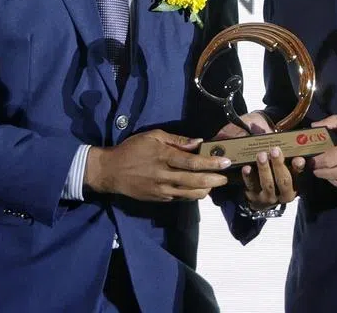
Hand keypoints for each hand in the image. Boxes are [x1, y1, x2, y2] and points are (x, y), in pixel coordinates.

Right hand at [84, 130, 230, 201]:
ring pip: (190, 193)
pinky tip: (199, 189)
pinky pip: (180, 198)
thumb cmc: (132, 149)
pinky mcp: (159, 199)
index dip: (211, 164)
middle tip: (226, 178)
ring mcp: (162, 190)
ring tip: (214, 184)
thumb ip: (176, 140)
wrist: (111, 171)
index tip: (226, 162)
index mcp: (163, 156)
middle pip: (195, 180)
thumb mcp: (152, 136)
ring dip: (205, 189)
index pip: (192, 162)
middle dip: (214, 180)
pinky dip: (192, 194)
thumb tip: (197, 142)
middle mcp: (164, 175)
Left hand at [213, 113, 304, 208]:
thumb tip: (289, 142)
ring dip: (264, 169)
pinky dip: (248, 176)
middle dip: (279, 165)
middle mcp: (283, 193)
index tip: (298, 158)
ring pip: (267, 183)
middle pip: (283, 181)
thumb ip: (288, 157)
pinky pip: (251, 186)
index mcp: (294, 185)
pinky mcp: (253, 196)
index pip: (298, 175)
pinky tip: (246, 167)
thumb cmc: (275, 175)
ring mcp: (268, 197)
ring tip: (261, 155)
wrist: (261, 196)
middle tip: (275, 150)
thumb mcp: (284, 167)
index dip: (298, 167)